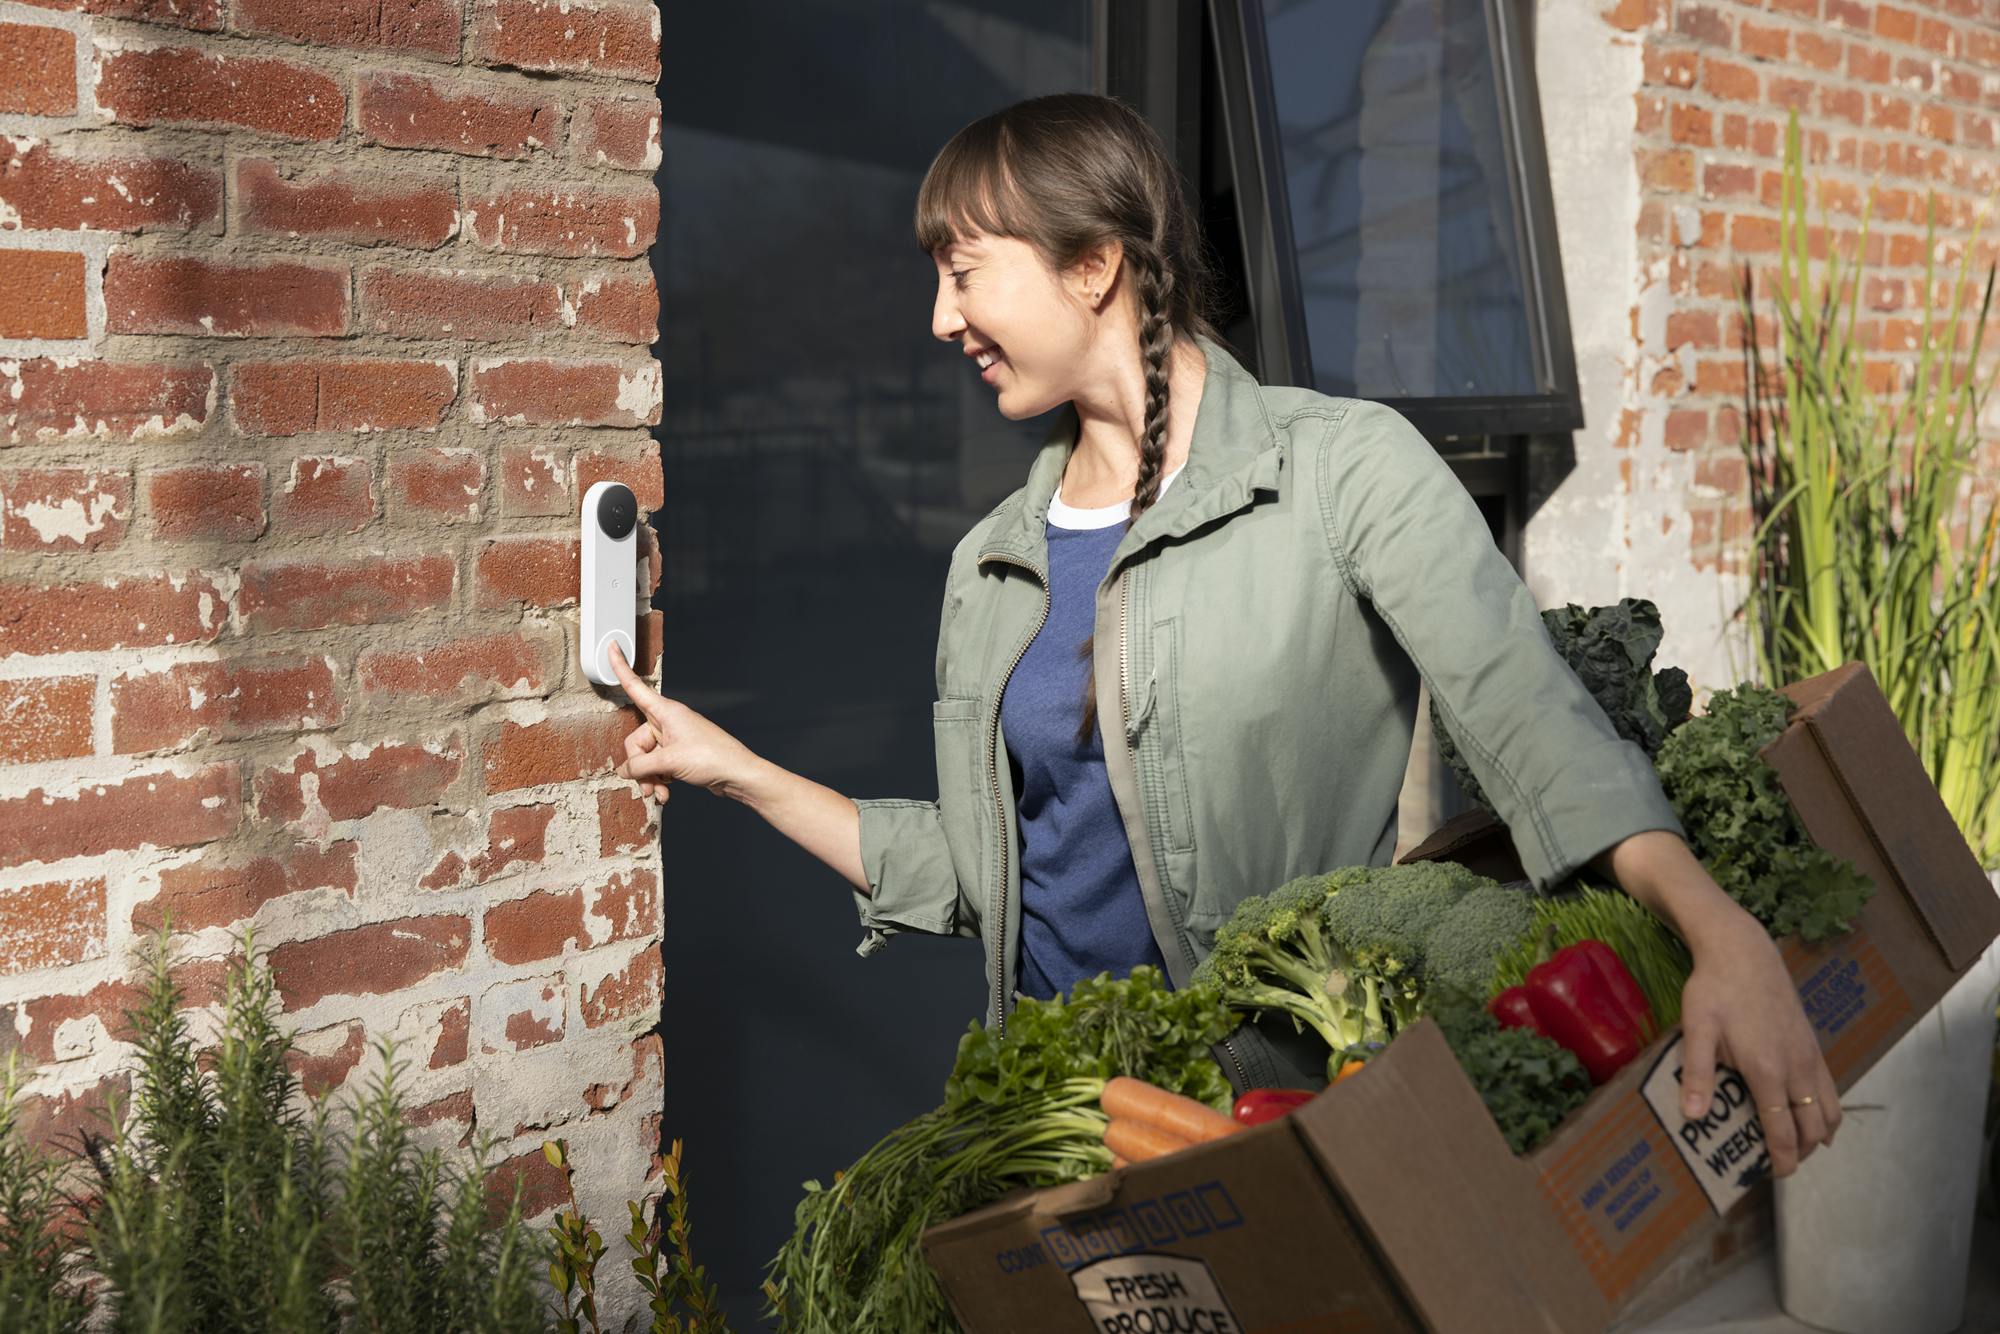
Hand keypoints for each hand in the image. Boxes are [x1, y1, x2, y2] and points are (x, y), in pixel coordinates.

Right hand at [605, 642, 760, 804]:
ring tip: (657, 793)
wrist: (737, 775)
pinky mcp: (679, 755)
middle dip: (638, 766)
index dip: (621, 667)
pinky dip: (658, 781)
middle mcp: (668, 722)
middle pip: (636, 741)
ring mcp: (674, 739)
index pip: (636, 687)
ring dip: (649, 778)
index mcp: (666, 712)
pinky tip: (665, 794)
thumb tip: (624, 771)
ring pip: (646, 758)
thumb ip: (641, 765)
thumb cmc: (712, 757)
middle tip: (647, 784)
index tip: (613, 646)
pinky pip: (658, 766)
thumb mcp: (669, 761)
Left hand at [1675, 906, 1841, 1176]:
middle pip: (1813, 1128)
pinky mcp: (1813, 1045)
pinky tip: (1810, 1114)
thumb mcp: (1697, 1028)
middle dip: (1801, 1152)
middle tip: (1779, 1164)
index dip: (1782, 1159)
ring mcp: (1810, 1056)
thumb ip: (1697, 1073)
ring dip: (1818, 1135)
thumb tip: (1693, 1117)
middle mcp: (1796, 1068)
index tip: (1774, 1175)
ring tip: (1797, 1146)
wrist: (1744, 951)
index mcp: (1767, 1071)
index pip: (1783, 1131)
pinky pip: (1831, 1089)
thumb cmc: (1714, 989)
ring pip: (1830, 1111)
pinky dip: (1827, 1111)